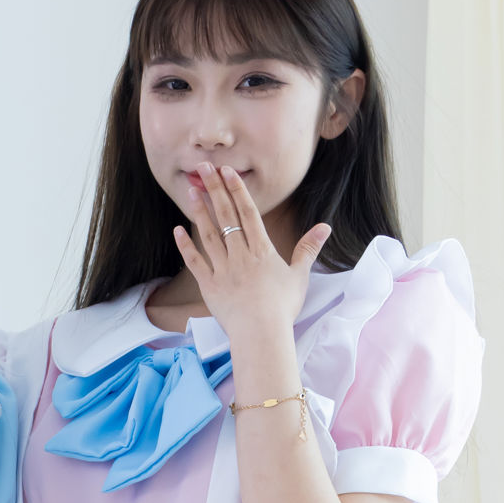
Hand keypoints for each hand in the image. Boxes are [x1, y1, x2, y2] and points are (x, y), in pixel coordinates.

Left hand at [175, 164, 328, 351]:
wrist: (262, 335)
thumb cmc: (282, 307)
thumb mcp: (299, 275)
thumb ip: (308, 248)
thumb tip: (325, 227)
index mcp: (262, 250)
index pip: (248, 212)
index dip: (236, 189)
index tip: (227, 171)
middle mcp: (240, 255)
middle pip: (226, 216)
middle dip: (214, 190)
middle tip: (203, 167)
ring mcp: (222, 269)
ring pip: (208, 234)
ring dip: (199, 211)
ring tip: (191, 191)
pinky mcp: (209, 286)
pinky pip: (195, 262)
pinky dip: (186, 246)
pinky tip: (177, 230)